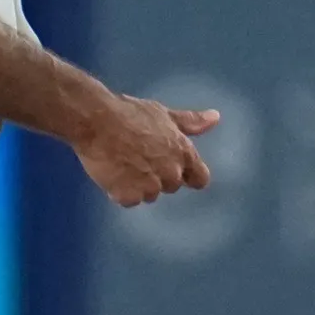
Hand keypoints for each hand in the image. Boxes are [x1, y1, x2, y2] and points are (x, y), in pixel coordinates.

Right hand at [77, 94, 217, 207]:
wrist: (98, 121)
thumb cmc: (131, 113)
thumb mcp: (164, 113)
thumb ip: (191, 122)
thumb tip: (215, 118)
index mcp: (183, 153)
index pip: (200, 178)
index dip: (190, 175)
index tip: (177, 170)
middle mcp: (171, 173)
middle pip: (171, 186)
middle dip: (158, 177)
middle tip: (139, 158)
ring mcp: (150, 186)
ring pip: (149, 195)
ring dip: (139, 185)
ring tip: (123, 164)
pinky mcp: (128, 196)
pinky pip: (129, 200)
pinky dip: (121, 192)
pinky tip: (112, 174)